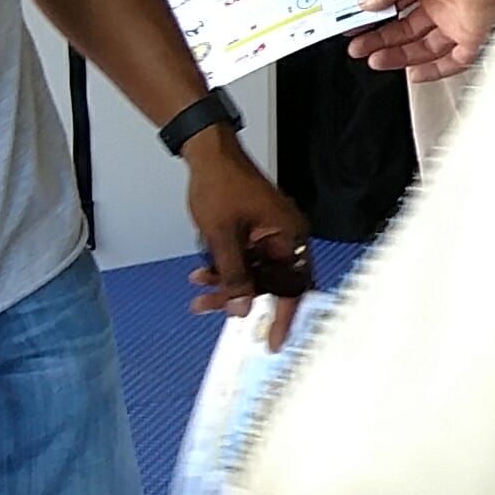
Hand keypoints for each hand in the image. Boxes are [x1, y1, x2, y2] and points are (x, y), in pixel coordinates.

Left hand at [185, 128, 315, 335]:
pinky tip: (203, 273)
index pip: (294, 286)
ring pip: (254, 274)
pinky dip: (226, 269)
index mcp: (290, 235)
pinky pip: (246, 261)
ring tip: (200, 288)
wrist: (207, 153)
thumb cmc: (222, 182)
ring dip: (227, 283)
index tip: (274, 341)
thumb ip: (234, 276)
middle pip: (270, 283)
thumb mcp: (223, 237)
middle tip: (211, 306)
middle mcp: (286, 237)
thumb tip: (242, 308)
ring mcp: (271, 235)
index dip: (284, 317)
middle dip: (239, 295)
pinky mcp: (257, 233)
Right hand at [355, 0, 494, 79]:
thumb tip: (365, 3)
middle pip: (408, 33)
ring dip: (400, 58)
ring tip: (376, 61)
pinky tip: (414, 74)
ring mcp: (457, 23)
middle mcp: (442, 6)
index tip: (358, 31)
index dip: (376, 23)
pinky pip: (454, 61)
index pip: (397, 11)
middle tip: (360, 50)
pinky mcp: (472, 38)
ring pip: (426, 49)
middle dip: (382, 43)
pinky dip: (434, 71)